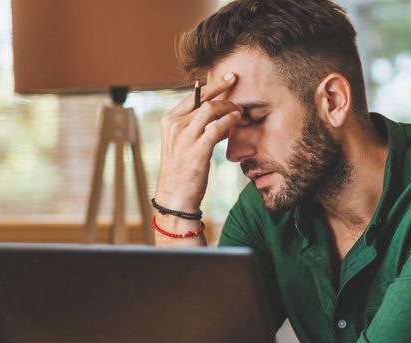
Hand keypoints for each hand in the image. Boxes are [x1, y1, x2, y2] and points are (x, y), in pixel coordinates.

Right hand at [154, 73, 242, 212]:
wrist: (175, 196)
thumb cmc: (182, 170)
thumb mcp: (184, 143)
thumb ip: (197, 127)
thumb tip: (221, 116)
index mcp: (169, 121)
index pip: (192, 96)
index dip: (211, 85)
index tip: (226, 78)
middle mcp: (175, 125)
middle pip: (202, 98)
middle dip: (221, 87)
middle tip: (235, 81)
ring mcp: (185, 137)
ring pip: (210, 109)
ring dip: (229, 106)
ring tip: (240, 110)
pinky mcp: (197, 150)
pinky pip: (216, 127)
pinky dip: (229, 120)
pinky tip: (237, 119)